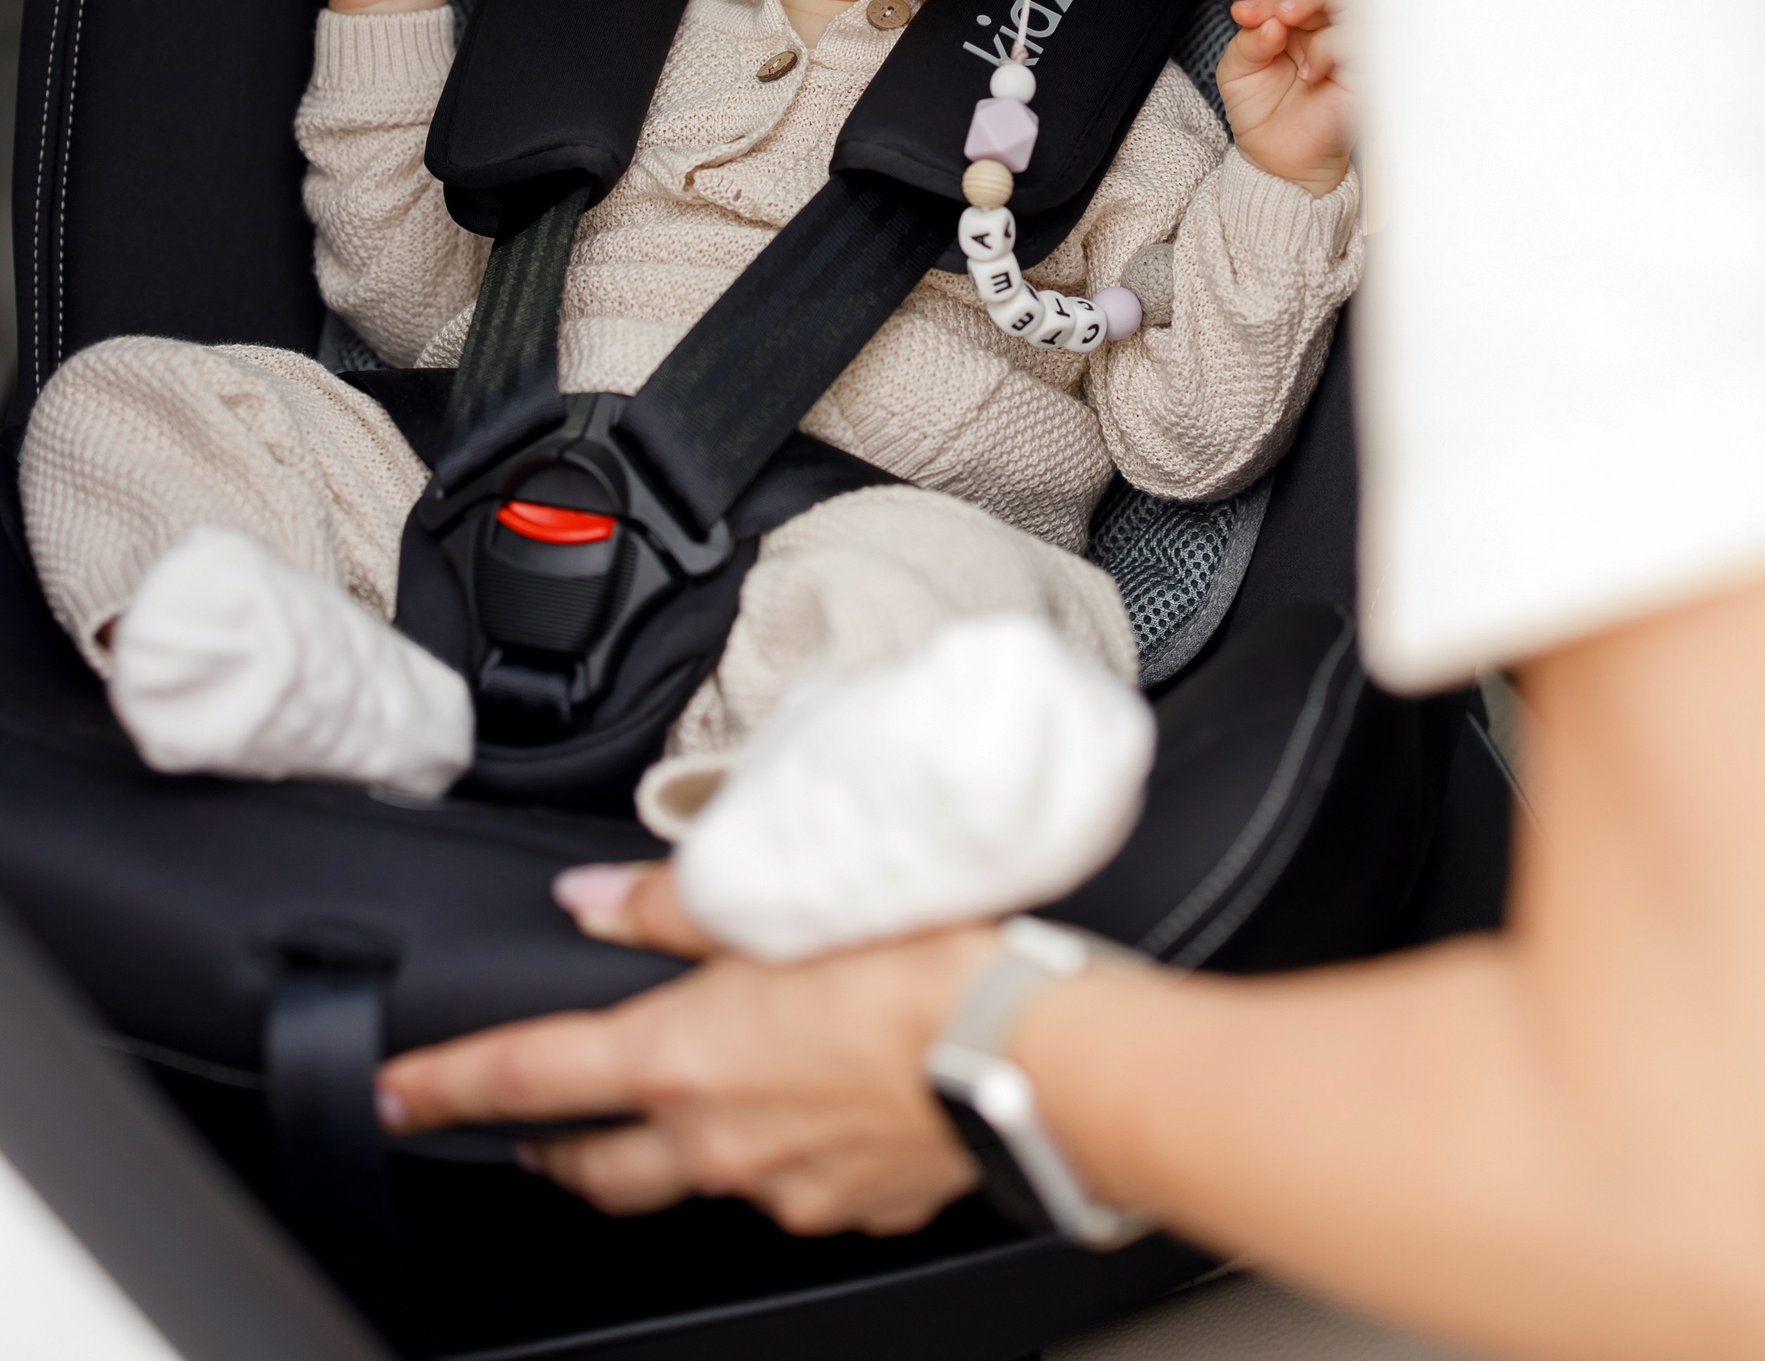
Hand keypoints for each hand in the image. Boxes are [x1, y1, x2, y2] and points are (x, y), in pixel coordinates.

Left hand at [377, 865, 995, 1232]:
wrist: (1025, 1056)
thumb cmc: (918, 968)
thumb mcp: (780, 906)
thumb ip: (670, 904)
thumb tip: (588, 899)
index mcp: (681, 1058)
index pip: (528, 1077)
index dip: (447, 1086)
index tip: (395, 1095)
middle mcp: (714, 1140)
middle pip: (595, 1164)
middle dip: (553, 1147)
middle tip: (534, 1128)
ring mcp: (778, 1186)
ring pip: (695, 1173)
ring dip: (682, 1138)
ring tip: (712, 1088)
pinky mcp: (845, 1208)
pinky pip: (789, 1182)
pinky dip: (784, 1145)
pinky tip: (820, 1104)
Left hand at [1216, 0, 1357, 194]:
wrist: (1277, 162)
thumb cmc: (1261, 112)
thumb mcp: (1237, 71)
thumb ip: (1248, 41)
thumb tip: (1270, 20)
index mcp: (1294, 21)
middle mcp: (1324, 29)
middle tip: (1250, 11)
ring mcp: (1347, 48)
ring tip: (1279, 20)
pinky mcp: (1365, 73)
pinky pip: (1360, 41)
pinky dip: (1330, 46)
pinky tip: (1306, 71)